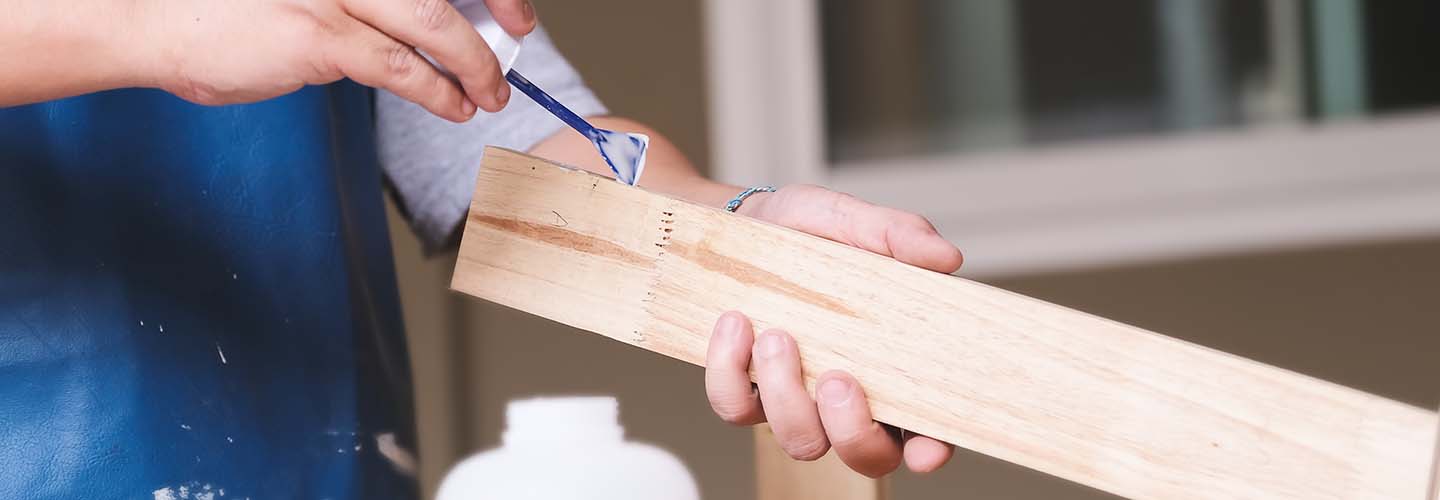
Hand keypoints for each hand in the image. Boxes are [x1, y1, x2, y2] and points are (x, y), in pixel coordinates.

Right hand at [138, 0, 534, 120]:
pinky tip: (452, 106)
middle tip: (518, 42)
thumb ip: (363, 1)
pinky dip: (437, 91)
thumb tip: (428, 27)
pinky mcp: (317, 36)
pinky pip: (398, 67)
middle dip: (495, 17)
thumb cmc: (229, 9)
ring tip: (487, 92)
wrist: (154, 20)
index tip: (515, 8)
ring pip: (434, 23)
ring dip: (474, 64)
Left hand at [704, 184, 962, 476]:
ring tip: (777, 335)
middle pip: (865, 456)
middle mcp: (847, 395)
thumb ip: (899, 236)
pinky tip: (736, 324)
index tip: (926, 448)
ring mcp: (796, 399)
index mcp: (892, 365)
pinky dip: (731, 371)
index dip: (931, 450)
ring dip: (787, 394)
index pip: (927, 427)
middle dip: (852, 431)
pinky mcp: (745, 391)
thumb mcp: (852, 220)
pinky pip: (736, 408)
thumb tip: (947, 257)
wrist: (742, 222)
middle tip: (835, 378)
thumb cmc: (809, 231)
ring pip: (801, 441)